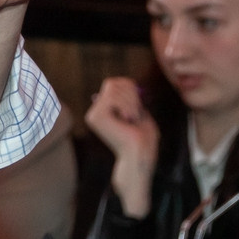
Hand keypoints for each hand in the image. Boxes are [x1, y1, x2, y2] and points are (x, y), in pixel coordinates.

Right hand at [85, 76, 158, 216]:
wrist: (140, 154)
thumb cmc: (144, 139)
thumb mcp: (140, 113)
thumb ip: (131, 98)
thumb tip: (126, 84)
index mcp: (104, 112)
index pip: (112, 84)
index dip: (129, 86)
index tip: (139, 103)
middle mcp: (95, 113)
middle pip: (112, 83)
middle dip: (130, 93)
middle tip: (137, 111)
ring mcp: (94, 115)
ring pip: (113, 88)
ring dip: (130, 100)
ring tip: (134, 117)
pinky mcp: (96, 117)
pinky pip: (112, 97)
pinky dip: (126, 105)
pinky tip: (128, 119)